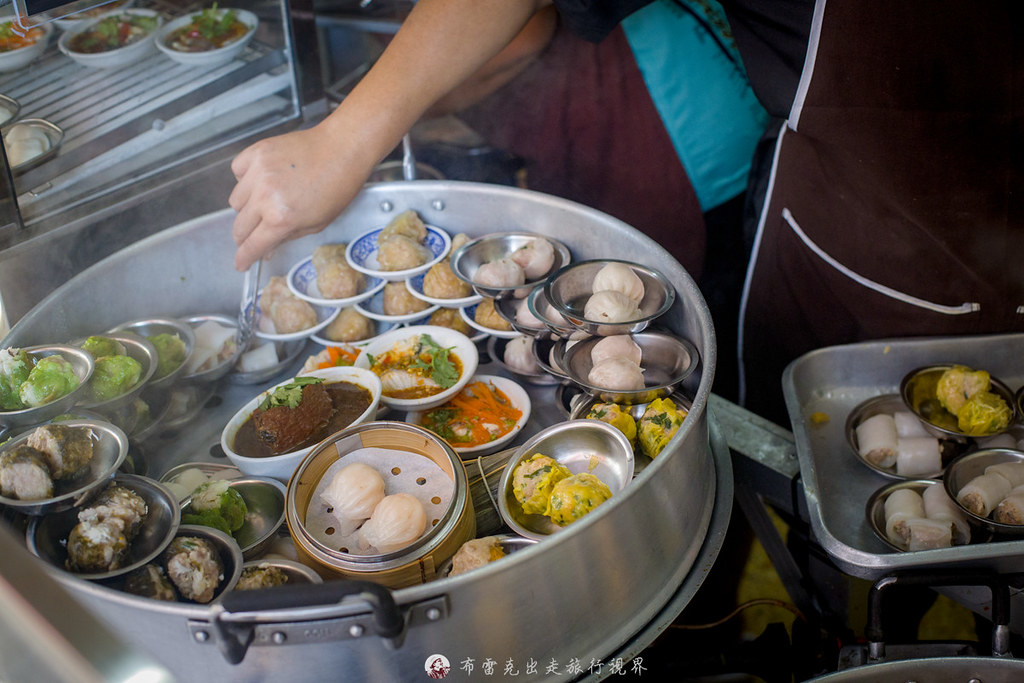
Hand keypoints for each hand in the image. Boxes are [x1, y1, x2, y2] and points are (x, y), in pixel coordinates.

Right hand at [228, 124, 371, 269]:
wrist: (342, 149)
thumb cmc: (337, 187)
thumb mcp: (316, 224)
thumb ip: (286, 237)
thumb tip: (266, 249)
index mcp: (281, 218)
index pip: (251, 246)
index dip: (244, 258)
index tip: (241, 264)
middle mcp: (264, 197)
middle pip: (239, 227)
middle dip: (244, 237)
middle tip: (255, 234)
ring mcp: (258, 173)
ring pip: (235, 201)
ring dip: (246, 207)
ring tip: (266, 201)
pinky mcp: (256, 153)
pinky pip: (237, 172)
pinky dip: (245, 179)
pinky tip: (262, 179)